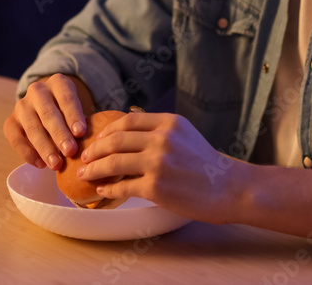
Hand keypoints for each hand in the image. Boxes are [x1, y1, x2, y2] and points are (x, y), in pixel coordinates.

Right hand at [3, 74, 94, 170]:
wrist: (47, 105)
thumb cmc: (69, 111)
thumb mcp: (78, 108)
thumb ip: (81, 122)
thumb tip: (90, 145)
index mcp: (58, 82)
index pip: (66, 98)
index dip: (73, 116)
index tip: (81, 133)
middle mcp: (37, 91)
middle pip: (48, 114)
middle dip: (60, 134)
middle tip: (70, 151)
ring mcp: (21, 106)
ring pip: (32, 128)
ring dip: (45, 148)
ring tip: (56, 164)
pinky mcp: (10, 122)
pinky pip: (16, 139)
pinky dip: (27, 153)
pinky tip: (40, 164)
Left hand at [77, 112, 243, 223]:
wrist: (227, 188)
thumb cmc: (205, 164)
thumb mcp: (184, 134)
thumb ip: (159, 130)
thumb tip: (126, 132)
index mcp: (168, 123)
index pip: (128, 120)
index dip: (107, 130)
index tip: (97, 139)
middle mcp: (162, 139)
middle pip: (115, 140)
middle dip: (94, 150)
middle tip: (84, 158)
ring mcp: (158, 163)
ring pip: (113, 163)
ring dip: (94, 169)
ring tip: (85, 174)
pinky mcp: (155, 187)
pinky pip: (122, 187)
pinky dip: (108, 189)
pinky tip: (102, 191)